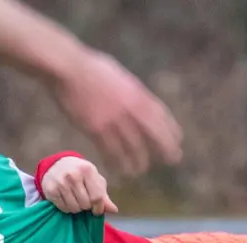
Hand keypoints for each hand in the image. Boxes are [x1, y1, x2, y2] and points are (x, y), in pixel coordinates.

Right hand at [41, 155, 117, 214]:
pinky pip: (64, 208)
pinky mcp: (51, 190)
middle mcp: (73, 175)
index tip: (97, 209)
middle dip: (86, 206)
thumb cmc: (81, 173)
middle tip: (84, 199)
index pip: (97, 197)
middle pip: (85, 205)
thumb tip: (114, 210)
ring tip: (75, 199)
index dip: (99, 207)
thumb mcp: (94, 180)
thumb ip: (104, 196)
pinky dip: (67, 208)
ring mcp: (61, 183)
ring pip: (74, 208)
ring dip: (77, 208)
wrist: (57, 165)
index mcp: (88, 170)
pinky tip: (66, 199)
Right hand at [48, 50, 181, 175]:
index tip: (178, 140)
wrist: (68, 68)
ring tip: (140, 170)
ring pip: (135, 149)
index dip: (172, 131)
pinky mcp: (97, 130)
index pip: (162, 116)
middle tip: (172, 160)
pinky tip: (120, 171)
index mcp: (138, 93)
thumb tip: (139, 101)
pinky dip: (117, 164)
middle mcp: (131, 109)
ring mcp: (115, 121)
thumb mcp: (121, 76)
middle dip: (166, 150)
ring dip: (140, 162)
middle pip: (155, 136)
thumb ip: (132, 91)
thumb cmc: (90, 68)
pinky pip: (112, 153)